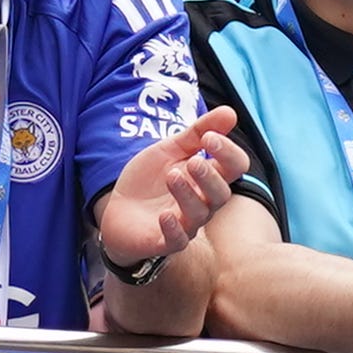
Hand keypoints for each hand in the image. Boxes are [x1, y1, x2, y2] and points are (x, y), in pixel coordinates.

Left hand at [97, 106, 245, 270]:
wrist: (118, 207)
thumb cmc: (150, 180)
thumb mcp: (170, 149)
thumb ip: (198, 132)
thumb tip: (230, 111)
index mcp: (208, 178)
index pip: (234, 167)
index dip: (227, 153)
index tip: (209, 137)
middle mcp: (202, 202)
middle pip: (222, 194)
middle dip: (209, 177)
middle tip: (194, 161)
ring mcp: (185, 223)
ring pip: (200, 214)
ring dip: (187, 194)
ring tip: (171, 176)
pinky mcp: (164, 240)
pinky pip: (177, 241)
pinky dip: (173, 229)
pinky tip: (164, 215)